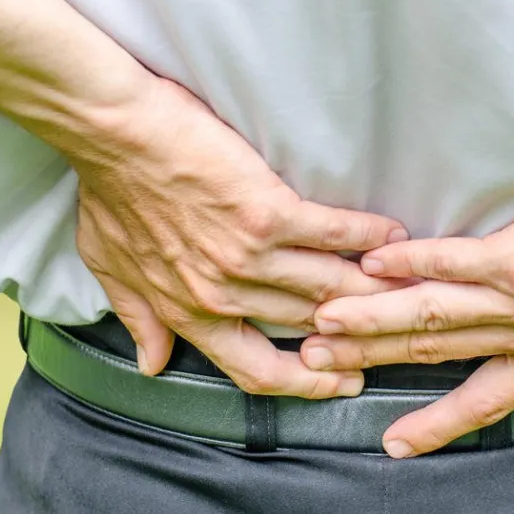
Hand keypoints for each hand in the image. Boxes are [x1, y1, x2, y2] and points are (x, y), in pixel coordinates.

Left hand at [71, 78, 408, 398]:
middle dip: (356, 328)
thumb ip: (140, 317)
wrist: (111, 130)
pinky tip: (392, 234)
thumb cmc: (109, 189)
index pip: (257, 370)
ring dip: (373, 286)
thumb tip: (151, 361)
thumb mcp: (112, 266)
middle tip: (389, 321)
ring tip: (404, 280)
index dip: (306, 384)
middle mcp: (224, 295)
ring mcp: (248, 258)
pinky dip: (368, 235)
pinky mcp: (269, 214)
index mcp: (190, 312)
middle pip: (310, 327)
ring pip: (330, 287)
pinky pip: (333, 234)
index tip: (340, 380)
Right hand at [303, 146, 513, 455]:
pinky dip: (409, 264)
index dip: (439, 424)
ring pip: (432, 317)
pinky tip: (371, 266)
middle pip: (437, 355)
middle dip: (374, 361)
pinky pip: (451, 264)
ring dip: (374, 321)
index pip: (485, 402)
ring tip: (325, 324)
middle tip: (321, 363)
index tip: (396, 442)